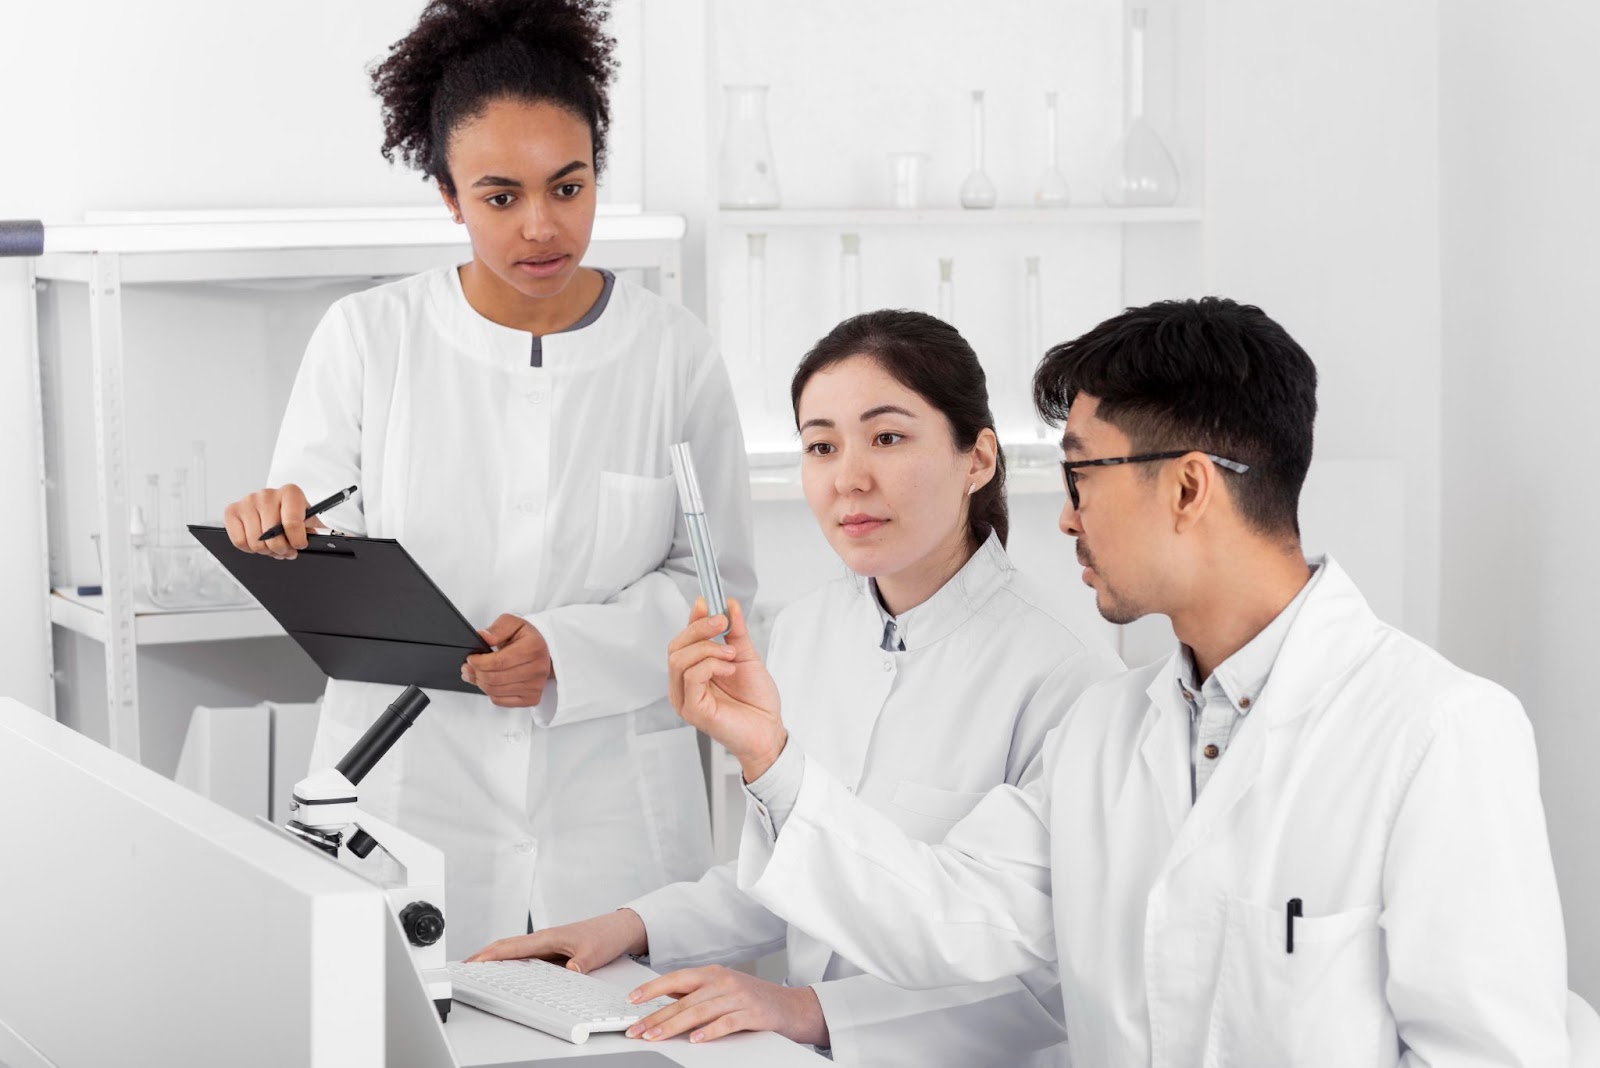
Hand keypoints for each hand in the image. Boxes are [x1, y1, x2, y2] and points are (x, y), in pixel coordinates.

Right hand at [222, 483, 313, 558]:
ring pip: (256, 542)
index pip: (292, 523)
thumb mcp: (310, 522)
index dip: (297, 541)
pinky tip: (258, 542)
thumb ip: (314, 532)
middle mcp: (267, 494)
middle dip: (282, 549)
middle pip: (272, 536)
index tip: (300, 545)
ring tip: (273, 545)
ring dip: (266, 550)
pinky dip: (249, 548)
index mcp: (290, 493)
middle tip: (287, 549)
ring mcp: (248, 501)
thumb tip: (321, 544)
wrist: (279, 507)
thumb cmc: (295, 515)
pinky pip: (239, 541)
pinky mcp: (232, 510)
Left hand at [463, 614, 552, 706]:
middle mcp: (539, 669)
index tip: (470, 659)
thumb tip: (483, 637)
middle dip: (476, 673)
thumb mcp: (512, 623)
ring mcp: (536, 686)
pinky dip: (489, 693)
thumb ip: (497, 629)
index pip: (500, 661)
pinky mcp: (532, 698)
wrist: (542, 652)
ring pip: (496, 691)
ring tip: (474, 674)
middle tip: (467, 667)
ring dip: (480, 683)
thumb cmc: (525, 638)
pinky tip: (487, 683)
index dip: (480, 662)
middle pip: (496, 678)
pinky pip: (501, 701)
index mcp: (534, 647)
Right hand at [464, 909, 647, 972]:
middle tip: (466, 967)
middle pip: (507, 948)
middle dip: (485, 956)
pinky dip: (514, 963)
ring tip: (481, 971)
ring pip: (517, 953)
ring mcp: (549, 946)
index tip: (471, 962)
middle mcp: (545, 940)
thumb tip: (568, 973)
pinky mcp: (555, 951)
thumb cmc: (607, 935)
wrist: (621, 929)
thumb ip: (580, 965)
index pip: (510, 946)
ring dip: (498, 960)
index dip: (488, 955)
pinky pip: (529, 958)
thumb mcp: (594, 953)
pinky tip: (510, 972)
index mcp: (548, 937)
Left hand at [625, 965, 828, 1046]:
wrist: (793, 1007)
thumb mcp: (722, 989)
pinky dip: (710, 1032)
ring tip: (656, 1037)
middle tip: (637, 1029)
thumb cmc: (755, 999)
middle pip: (683, 999)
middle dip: (656, 1016)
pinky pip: (726, 1023)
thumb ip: (695, 992)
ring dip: (674, 1025)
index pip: (676, 978)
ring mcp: (738, 997)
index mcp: (713, 974)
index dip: (652, 988)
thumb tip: (663, 997)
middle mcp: (723, 982)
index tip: (632, 1000)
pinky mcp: (752, 1013)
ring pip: (700, 1011)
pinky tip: (696, 1040)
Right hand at [667, 598, 786, 781]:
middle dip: (698, 628)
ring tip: (731, 655)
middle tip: (722, 623)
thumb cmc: (757, 701)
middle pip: (675, 646)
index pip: (683, 640)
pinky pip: (691, 676)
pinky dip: (710, 665)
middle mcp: (684, 685)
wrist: (769, 730)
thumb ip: (735, 632)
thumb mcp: (746, 656)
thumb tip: (729, 605)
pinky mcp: (691, 709)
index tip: (706, 602)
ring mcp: (684, 698)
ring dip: (707, 648)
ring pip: (679, 659)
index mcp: (693, 672)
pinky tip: (728, 669)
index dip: (692, 619)